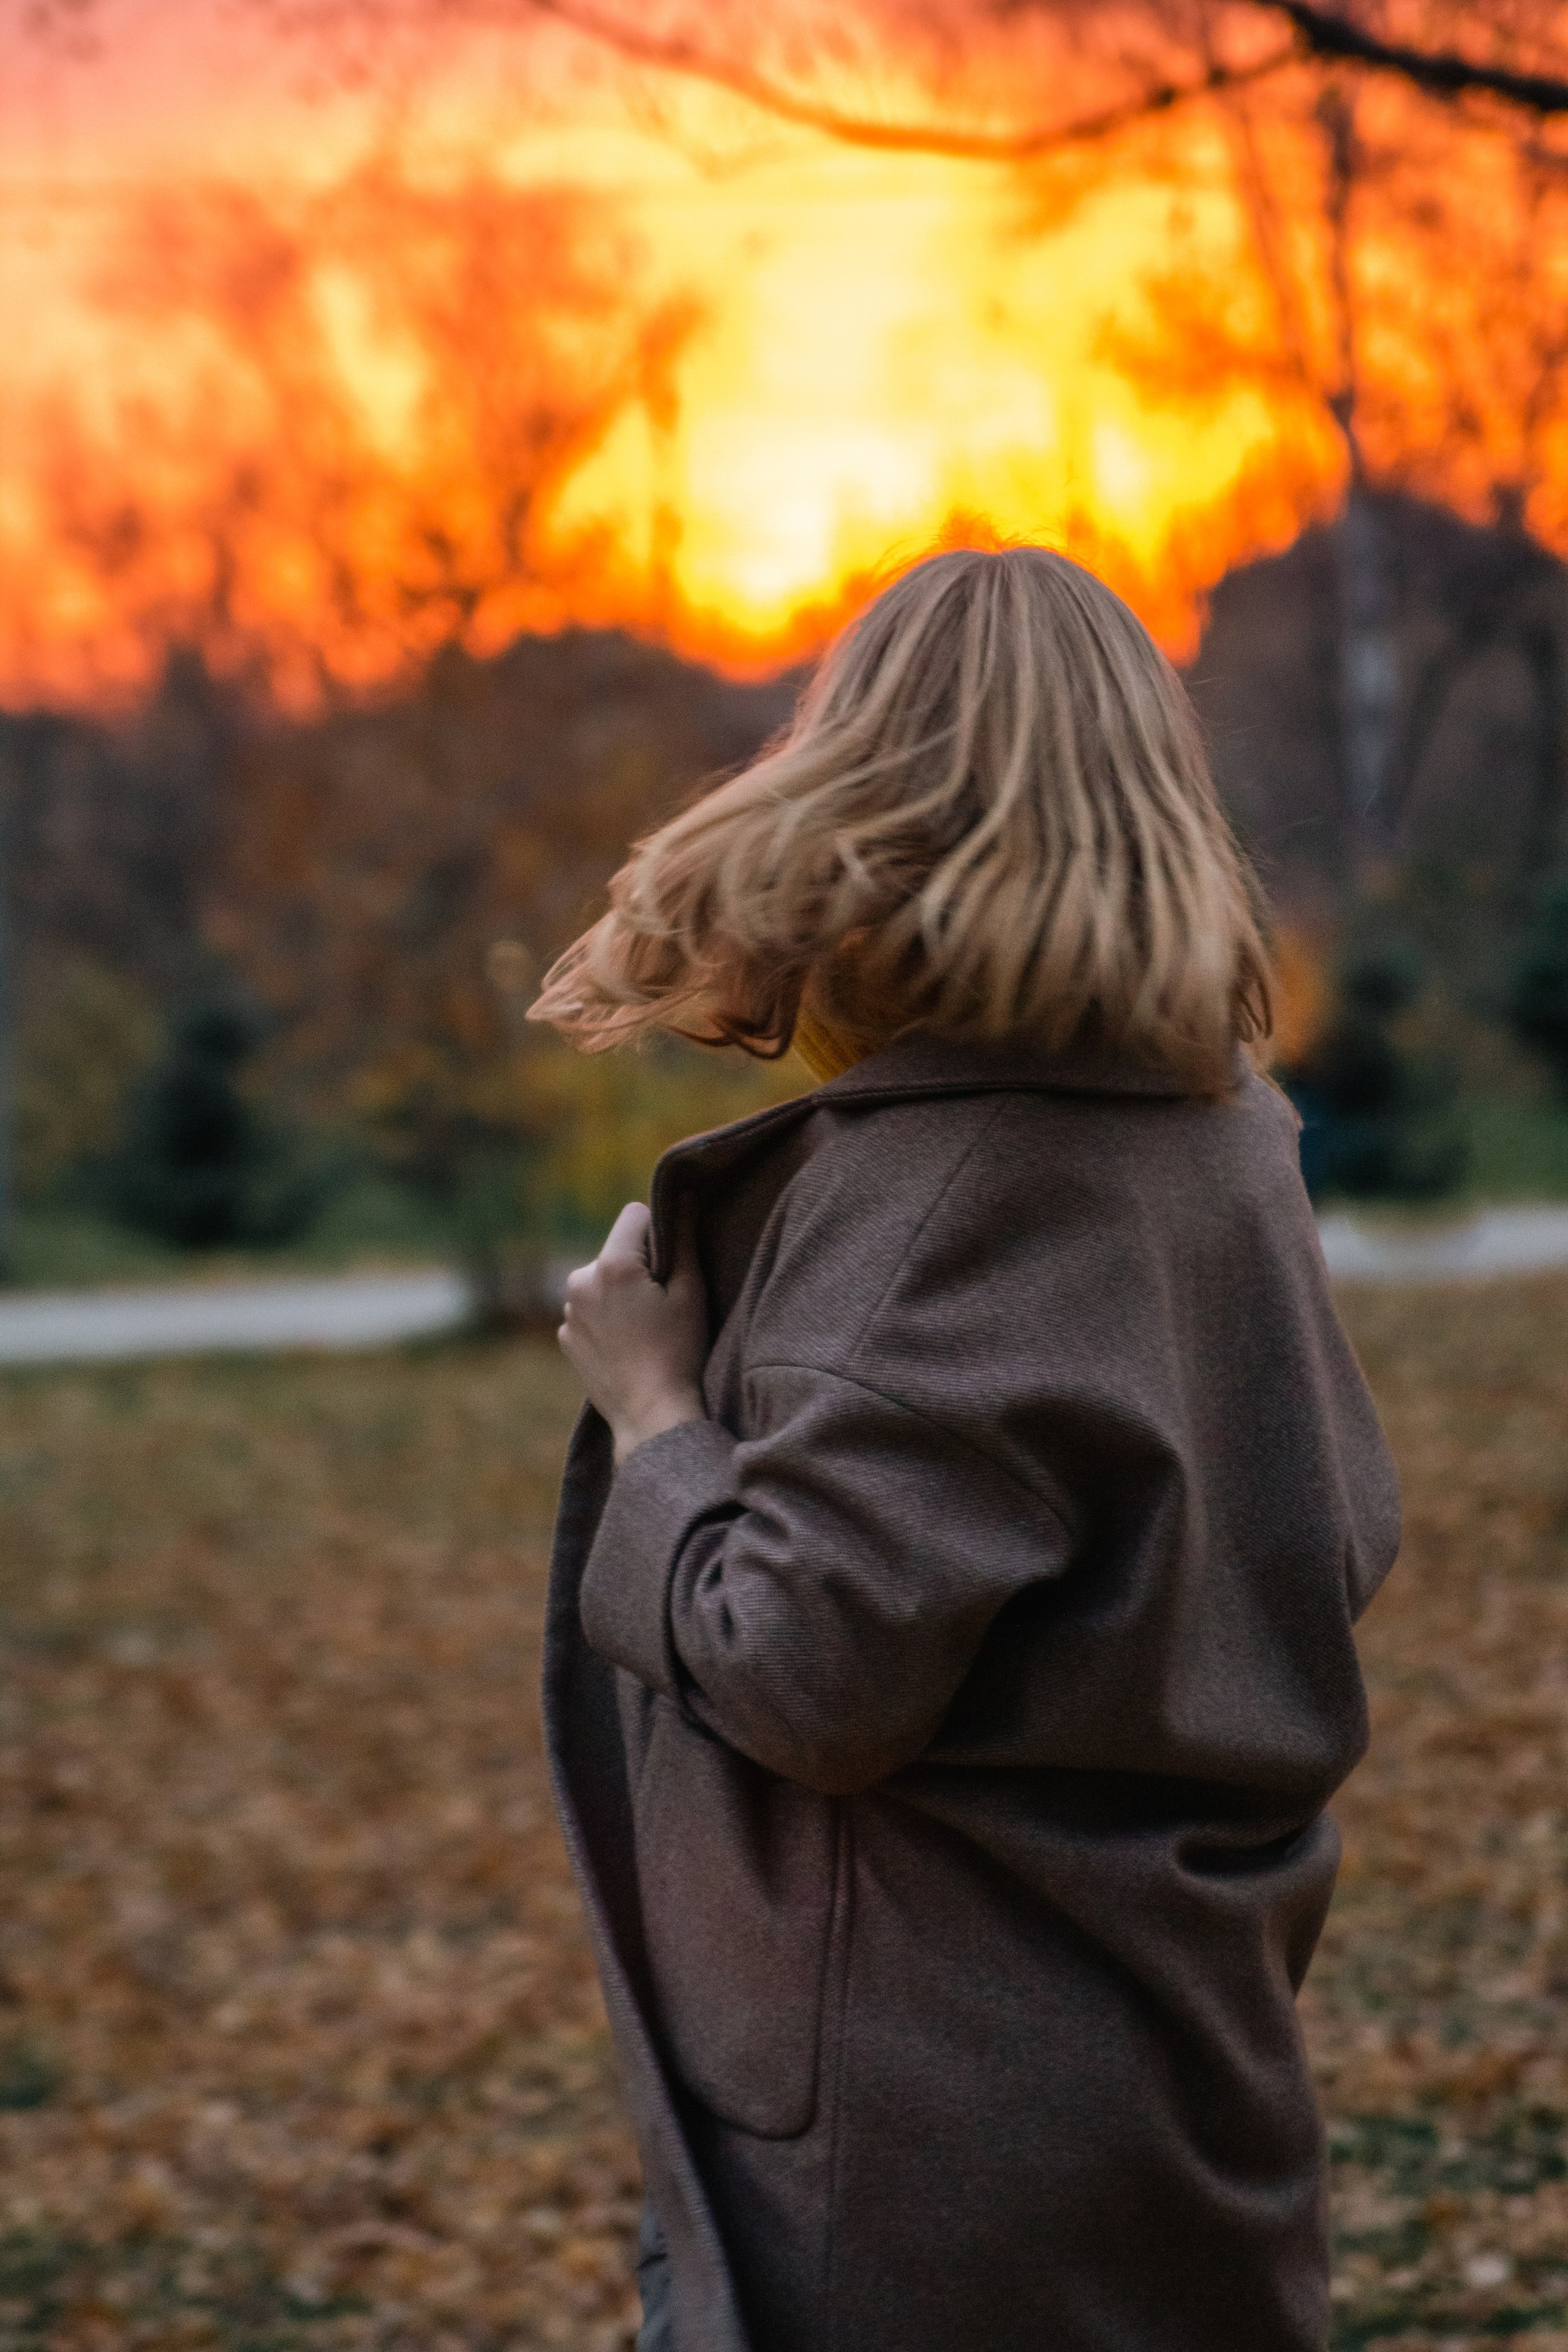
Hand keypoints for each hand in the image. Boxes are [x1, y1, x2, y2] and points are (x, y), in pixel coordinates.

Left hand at [559, 1201, 707, 1465]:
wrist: (651, 1416)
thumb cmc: (679, 1353)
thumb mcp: (691, 1292)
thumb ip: (684, 1239)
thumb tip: (683, 1196)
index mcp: (612, 1264)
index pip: (635, 1215)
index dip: (659, 1233)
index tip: (672, 1267)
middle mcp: (580, 1281)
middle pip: (616, 1250)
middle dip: (638, 1265)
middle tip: (661, 1305)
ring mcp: (568, 1311)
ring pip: (601, 1280)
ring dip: (620, 1292)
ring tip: (645, 1330)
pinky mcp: (565, 1336)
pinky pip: (589, 1309)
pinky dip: (606, 1318)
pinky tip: (628, 1346)